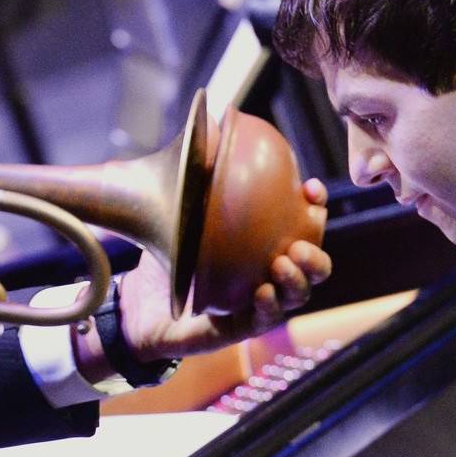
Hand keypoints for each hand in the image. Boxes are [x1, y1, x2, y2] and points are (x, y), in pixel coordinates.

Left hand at [93, 179, 330, 367]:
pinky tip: (262, 293)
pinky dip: (267, 306)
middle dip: (316, 253)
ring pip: (296, 295)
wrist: (139, 307)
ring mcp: (259, 304)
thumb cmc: (167, 263)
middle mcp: (269, 275)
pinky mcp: (240, 328)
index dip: (315, 208)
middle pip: (313, 265)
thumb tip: (203, 128)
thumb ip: (195, 179)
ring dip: (296, 280)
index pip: (303, 225)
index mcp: (263, 246)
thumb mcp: (179, 218)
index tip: (311, 189)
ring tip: (282, 264)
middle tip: (299, 243)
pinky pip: (263, 319)